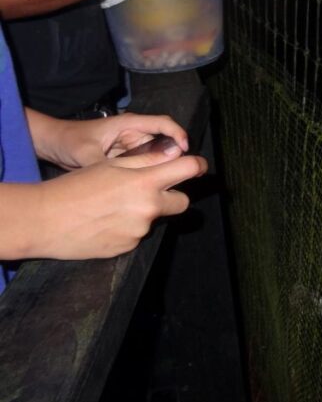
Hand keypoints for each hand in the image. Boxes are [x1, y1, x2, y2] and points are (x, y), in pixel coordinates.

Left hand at [28, 110, 189, 169]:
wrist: (53, 145)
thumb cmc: (68, 140)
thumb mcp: (85, 153)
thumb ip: (107, 164)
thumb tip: (125, 180)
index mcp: (128, 124)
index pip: (162, 123)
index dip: (177, 134)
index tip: (185, 150)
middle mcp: (134, 134)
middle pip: (163, 142)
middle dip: (174, 156)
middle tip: (183, 174)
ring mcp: (131, 147)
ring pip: (155, 156)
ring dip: (161, 168)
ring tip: (168, 183)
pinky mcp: (126, 159)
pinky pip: (144, 166)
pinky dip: (149, 175)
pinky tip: (149, 187)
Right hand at [32, 149, 204, 259]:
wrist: (44, 220)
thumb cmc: (75, 186)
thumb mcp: (111, 165)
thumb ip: (147, 161)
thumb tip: (175, 154)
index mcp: (145, 182)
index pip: (188, 169)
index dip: (197, 165)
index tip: (197, 166)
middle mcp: (148, 208)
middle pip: (182, 202)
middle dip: (173, 195)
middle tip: (150, 190)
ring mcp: (139, 231)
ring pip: (155, 219)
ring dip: (144, 213)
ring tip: (112, 207)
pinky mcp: (127, 247)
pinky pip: (136, 235)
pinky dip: (127, 228)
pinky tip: (105, 223)